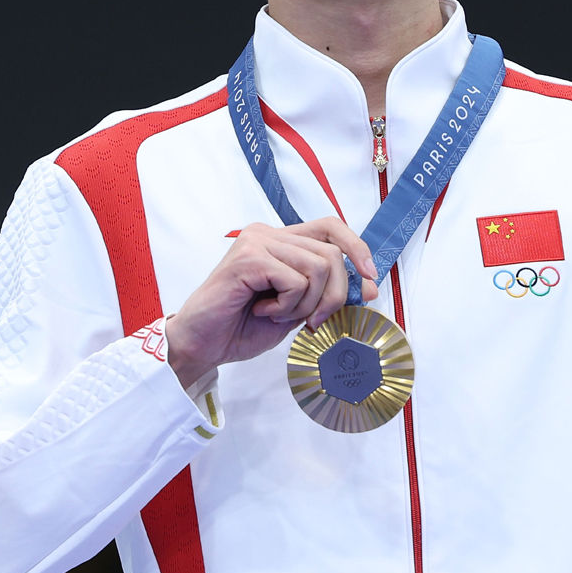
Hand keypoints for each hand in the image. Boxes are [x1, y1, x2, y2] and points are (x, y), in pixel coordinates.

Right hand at [165, 219, 378, 388]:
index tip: (370, 280)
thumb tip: (368, 287)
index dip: (357, 249)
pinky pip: (295, 280)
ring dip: (307, 304)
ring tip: (278, 315)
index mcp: (280, 240)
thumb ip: (324, 293)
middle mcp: (268, 233)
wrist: (201, 345)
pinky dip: (287, 306)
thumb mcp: (296, 310)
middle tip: (312, 321)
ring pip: (319, 267)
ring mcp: (257, 242)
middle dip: (335, 296)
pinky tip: (263, 312)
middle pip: (332, 254)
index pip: (331, 227)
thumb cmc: (242, 327)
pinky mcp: (248, 257)